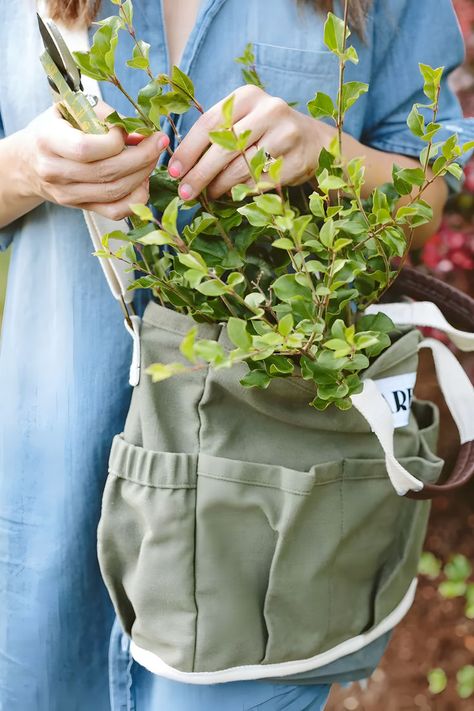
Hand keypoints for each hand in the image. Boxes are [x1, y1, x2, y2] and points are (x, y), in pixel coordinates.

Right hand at [18, 101, 168, 219]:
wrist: (28, 163)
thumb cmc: (54, 129)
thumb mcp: (69, 109)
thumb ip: (102, 114)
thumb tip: (139, 132)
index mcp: (48, 141)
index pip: (87, 148)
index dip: (115, 140)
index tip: (126, 130)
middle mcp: (55, 172)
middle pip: (107, 172)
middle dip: (142, 157)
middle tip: (158, 143)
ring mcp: (68, 195)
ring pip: (115, 192)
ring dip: (142, 175)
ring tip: (152, 159)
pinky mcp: (82, 208)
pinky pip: (115, 212)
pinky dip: (136, 199)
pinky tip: (143, 182)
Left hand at [167, 85, 332, 200]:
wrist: (313, 141)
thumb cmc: (266, 131)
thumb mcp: (243, 120)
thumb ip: (216, 133)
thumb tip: (181, 165)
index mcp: (247, 96)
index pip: (209, 124)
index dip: (188, 151)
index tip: (174, 172)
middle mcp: (269, 110)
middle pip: (223, 148)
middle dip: (200, 174)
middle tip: (185, 193)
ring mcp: (285, 135)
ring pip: (240, 168)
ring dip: (220, 186)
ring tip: (210, 193)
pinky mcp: (296, 160)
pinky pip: (259, 182)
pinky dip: (243, 191)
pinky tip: (236, 193)